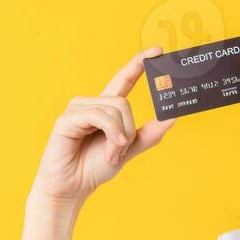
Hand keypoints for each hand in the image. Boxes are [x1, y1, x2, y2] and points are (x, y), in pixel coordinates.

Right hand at [29, 47, 176, 206]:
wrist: (73, 187)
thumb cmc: (94, 167)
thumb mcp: (129, 149)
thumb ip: (149, 134)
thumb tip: (172, 116)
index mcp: (105, 108)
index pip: (124, 79)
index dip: (139, 63)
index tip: (158, 51)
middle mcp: (90, 103)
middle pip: (123, 102)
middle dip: (129, 129)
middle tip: (121, 149)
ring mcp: (77, 109)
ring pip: (114, 109)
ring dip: (120, 136)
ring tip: (112, 154)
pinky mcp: (67, 119)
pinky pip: (99, 117)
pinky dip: (111, 134)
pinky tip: (109, 150)